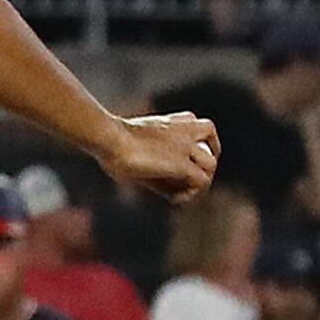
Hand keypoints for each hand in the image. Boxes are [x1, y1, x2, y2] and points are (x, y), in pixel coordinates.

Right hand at [96, 110, 220, 202]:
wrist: (108, 137)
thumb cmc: (108, 142)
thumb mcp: (126, 144)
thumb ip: (138, 150)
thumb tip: (137, 170)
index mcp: (169, 120)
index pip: (192, 126)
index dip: (192, 142)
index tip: (180, 158)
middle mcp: (182, 129)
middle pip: (209, 134)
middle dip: (206, 153)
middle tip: (191, 174)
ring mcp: (184, 146)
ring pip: (211, 162)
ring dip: (201, 177)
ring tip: (184, 191)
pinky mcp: (182, 164)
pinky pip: (202, 181)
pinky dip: (192, 193)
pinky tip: (174, 199)